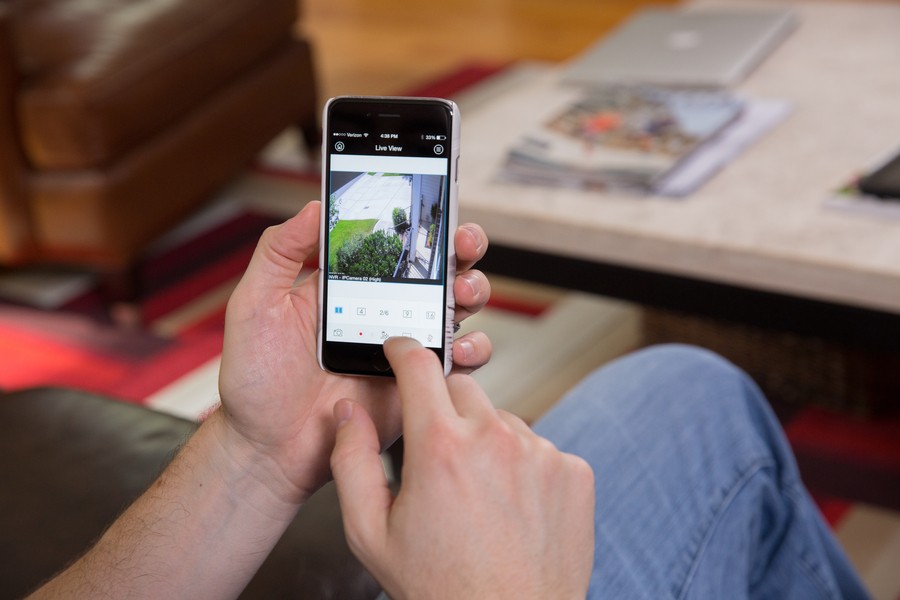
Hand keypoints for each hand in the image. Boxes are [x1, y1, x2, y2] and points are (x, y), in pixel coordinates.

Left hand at [216, 201, 492, 505]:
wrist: (268, 449)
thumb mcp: (255, 305)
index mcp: (349, 286)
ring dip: (471, 293)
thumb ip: (278, 253)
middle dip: (461, 250)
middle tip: (462, 245)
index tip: (436, 209)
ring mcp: (405, 348)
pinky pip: (458, 364)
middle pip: (437, 270)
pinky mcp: (418, 385)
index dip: (420, 224)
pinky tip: (456, 349)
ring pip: (456, 309)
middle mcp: (383, 311)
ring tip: (461, 296)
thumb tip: (315, 206)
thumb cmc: (255, 379)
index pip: (392, 243)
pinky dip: (471, 350)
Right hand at [331, 338, 594, 599]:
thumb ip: (351, 460)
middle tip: (438, 458)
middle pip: (462, 389)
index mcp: (441, 447)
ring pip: (502, 420)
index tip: (402, 349)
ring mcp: (541, 452)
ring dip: (486, 442)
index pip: (419, 365)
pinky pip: (540, 448)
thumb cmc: (441, 589)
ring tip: (478, 496)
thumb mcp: (370, 532)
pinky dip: (524, 466)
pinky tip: (512, 507)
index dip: (404, 350)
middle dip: (444, 410)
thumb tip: (348, 413)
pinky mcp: (573, 471)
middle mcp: (495, 439)